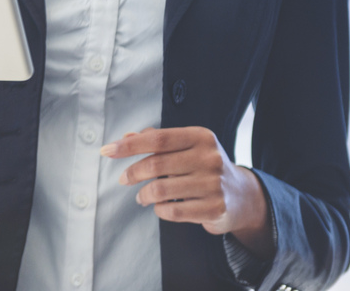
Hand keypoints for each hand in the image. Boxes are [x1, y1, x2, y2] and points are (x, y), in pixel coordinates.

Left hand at [102, 126, 274, 257]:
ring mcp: (214, 184)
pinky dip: (159, 210)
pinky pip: (173, 211)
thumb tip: (125, 137)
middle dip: (132, 173)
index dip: (129, 146)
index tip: (107, 151)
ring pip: (161, 190)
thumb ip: (157, 140)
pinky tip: (159, 207)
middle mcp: (210, 158)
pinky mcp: (215, 209)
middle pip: (156, 165)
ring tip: (141, 197)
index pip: (158, 139)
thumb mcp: (187, 147)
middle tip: (122, 179)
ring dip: (143, 195)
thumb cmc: (205, 166)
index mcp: (201, 137)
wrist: (242, 196)